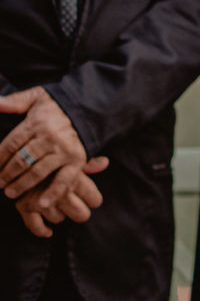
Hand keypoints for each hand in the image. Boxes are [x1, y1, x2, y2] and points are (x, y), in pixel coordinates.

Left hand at [0, 88, 87, 202]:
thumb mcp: (37, 97)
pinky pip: (63, 180)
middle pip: (21, 160)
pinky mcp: (77, 160)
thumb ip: (14, 101)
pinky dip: (53, 193)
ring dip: (21, 185)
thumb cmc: (58, 105)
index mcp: (37, 122)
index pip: (10, 144)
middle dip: (6, 175)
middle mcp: (50, 137)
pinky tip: (42, 204)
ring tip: (10, 193)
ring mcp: (64, 150)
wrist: (91, 107)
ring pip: (37, 172)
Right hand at [14, 156, 108, 238]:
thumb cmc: (47, 154)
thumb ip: (87, 162)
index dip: (94, 200)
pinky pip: (35, 226)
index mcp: (75, 177)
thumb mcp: (69, 154)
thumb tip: (104, 163)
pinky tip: (48, 231)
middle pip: (81, 214)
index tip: (92, 200)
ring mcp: (42, 200)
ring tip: (57, 205)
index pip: (94, 199)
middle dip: (81, 213)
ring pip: (59, 219)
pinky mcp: (24, 206)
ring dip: (59, 215)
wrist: (16, 155)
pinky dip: (42, 230)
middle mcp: (60, 191)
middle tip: (78, 208)